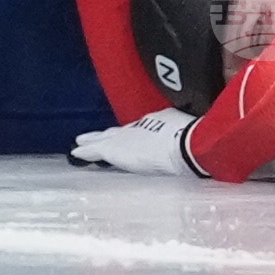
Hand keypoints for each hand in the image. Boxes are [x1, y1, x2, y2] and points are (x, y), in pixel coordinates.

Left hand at [68, 108, 194, 174]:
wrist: (182, 145)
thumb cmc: (192, 141)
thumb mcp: (191, 134)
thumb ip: (186, 137)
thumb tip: (198, 141)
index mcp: (159, 121)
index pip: (140, 129)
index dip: (131, 133)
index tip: (126, 135)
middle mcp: (140, 126)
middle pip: (119, 131)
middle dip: (107, 134)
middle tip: (93, 136)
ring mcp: (126, 137)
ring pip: (105, 138)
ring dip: (94, 141)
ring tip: (81, 142)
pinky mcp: (114, 150)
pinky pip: (95, 151)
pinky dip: (86, 151)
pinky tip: (76, 153)